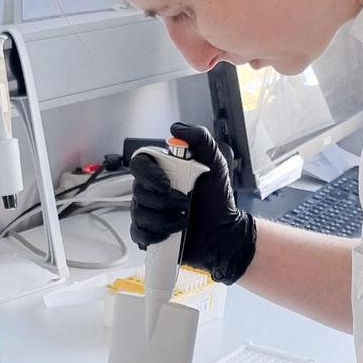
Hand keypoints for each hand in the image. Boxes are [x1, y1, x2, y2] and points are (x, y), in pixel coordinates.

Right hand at [129, 122, 256, 283]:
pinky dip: (155, 234)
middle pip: (138, 191)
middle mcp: (152, 189)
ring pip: (139, 213)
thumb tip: (177, 128)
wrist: (223, 231)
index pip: (139, 164)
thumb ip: (200, 139)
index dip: (148, 175)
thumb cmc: (218, 198)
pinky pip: (138, 233)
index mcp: (163, 170)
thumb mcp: (215, 162)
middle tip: (185, 204)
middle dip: (164, 201)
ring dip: (164, 219)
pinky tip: (171, 232)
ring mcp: (148, 211)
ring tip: (184, 220)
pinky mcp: (149, 232)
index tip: (166, 185)